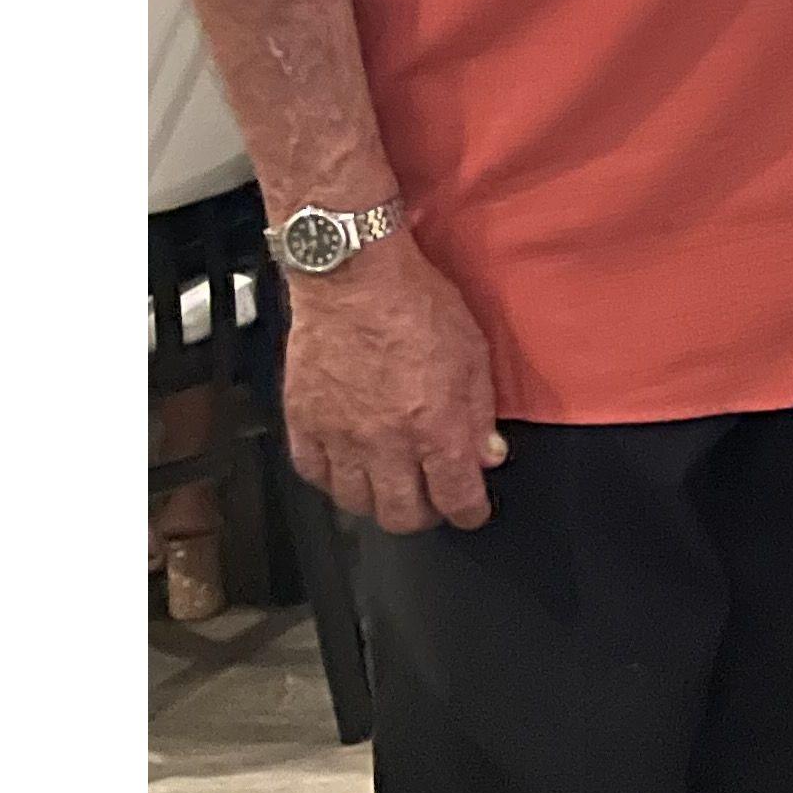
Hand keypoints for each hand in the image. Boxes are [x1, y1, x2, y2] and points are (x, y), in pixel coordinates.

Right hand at [284, 242, 507, 532]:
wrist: (355, 276)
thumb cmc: (416, 304)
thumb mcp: (473, 355)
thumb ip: (481, 414)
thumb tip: (488, 455)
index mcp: (436, 428)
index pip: (457, 500)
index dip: (469, 512)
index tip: (471, 509)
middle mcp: (387, 442)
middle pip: (403, 516)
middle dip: (425, 514)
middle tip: (431, 497)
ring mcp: (341, 436)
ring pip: (356, 502)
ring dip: (377, 500)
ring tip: (390, 483)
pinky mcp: (304, 421)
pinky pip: (312, 472)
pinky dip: (332, 477)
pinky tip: (347, 465)